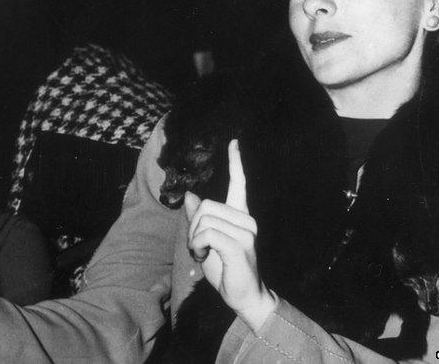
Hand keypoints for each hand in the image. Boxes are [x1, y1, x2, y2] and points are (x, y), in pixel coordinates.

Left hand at [183, 140, 276, 330]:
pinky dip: (197, 245)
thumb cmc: (226, 269)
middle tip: (196, 245)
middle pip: (205, 205)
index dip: (235, 163)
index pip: (239, 184)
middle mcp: (247, 220)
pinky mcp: (240, 245)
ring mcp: (246, 232)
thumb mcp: (207, 241)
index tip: (234, 142)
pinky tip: (203, 256)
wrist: (244, 296)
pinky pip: (207, 233)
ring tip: (202, 252)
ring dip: (193, 238)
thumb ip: (200, 219)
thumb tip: (192, 195)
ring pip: (204, 219)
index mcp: (240, 216)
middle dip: (192, 226)